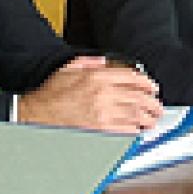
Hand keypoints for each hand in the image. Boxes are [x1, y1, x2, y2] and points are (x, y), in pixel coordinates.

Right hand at [18, 56, 162, 133]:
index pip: (133, 78)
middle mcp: (103, 94)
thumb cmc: (50, 95)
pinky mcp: (100, 131)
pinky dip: (135, 130)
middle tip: (157, 106)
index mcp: (97, 77)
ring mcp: (102, 114)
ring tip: (153, 119)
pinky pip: (125, 131)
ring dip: (148, 118)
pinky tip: (138, 130)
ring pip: (136, 115)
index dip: (147, 83)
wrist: (35, 115)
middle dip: (152, 102)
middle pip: (139, 97)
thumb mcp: (68, 69)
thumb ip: (88, 63)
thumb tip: (101, 61)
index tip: (152, 88)